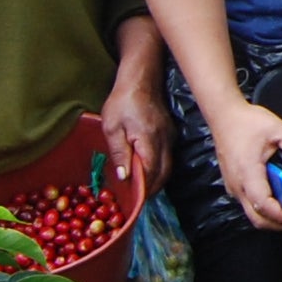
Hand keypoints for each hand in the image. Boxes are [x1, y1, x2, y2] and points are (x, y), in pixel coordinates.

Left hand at [100, 57, 173, 190]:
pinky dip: (159, 169)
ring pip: (168, 167)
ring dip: (156, 180)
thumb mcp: (112, 127)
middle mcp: (164, 141)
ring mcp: (170, 137)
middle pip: (163, 173)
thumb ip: (119, 153)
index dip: (142, 190)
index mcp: (149, 141)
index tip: (134, 202)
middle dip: (152, 189)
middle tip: (137, 200)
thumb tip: (124, 177)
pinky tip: (146, 170)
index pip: (150, 173)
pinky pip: (167, 157)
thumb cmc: (123, 101)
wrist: (141, 78)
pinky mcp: (170, 133)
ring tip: (141, 189)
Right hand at [210, 101, 281, 229]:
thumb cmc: (246, 122)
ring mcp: (233, 187)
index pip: (265, 206)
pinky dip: (267, 207)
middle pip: (259, 220)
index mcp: (248, 173)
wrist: (224, 117)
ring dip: (274, 216)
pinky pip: (250, 204)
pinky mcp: (234, 185)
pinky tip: (280, 197)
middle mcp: (237, 186)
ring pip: (254, 214)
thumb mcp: (279, 128)